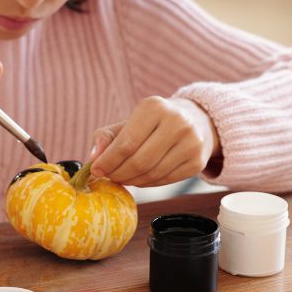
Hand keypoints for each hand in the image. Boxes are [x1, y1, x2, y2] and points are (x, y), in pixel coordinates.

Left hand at [89, 96, 220, 186]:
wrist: (194, 121)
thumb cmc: (152, 123)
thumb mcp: (128, 122)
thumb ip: (106, 137)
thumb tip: (93, 158)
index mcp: (154, 107)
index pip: (125, 144)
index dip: (108, 161)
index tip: (95, 170)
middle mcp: (177, 122)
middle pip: (139, 162)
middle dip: (118, 173)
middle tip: (109, 177)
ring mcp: (191, 143)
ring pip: (152, 174)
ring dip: (132, 181)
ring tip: (122, 177)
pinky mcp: (197, 162)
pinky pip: (165, 180)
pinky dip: (147, 183)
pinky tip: (140, 178)